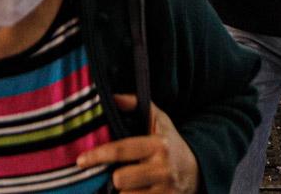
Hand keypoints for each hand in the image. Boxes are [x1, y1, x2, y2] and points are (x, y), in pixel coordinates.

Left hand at [77, 95, 197, 192]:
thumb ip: (137, 105)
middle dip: (115, 178)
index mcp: (158, 145)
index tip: (81, 160)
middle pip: (120, 179)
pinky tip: (137, 193)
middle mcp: (162, 168)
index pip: (122, 150)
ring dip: (123, 193)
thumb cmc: (171, 143)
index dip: (98, 155)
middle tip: (119, 174)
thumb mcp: (159, 120)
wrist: (199, 170)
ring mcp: (165, 189)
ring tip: (131, 185)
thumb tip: (113, 97)